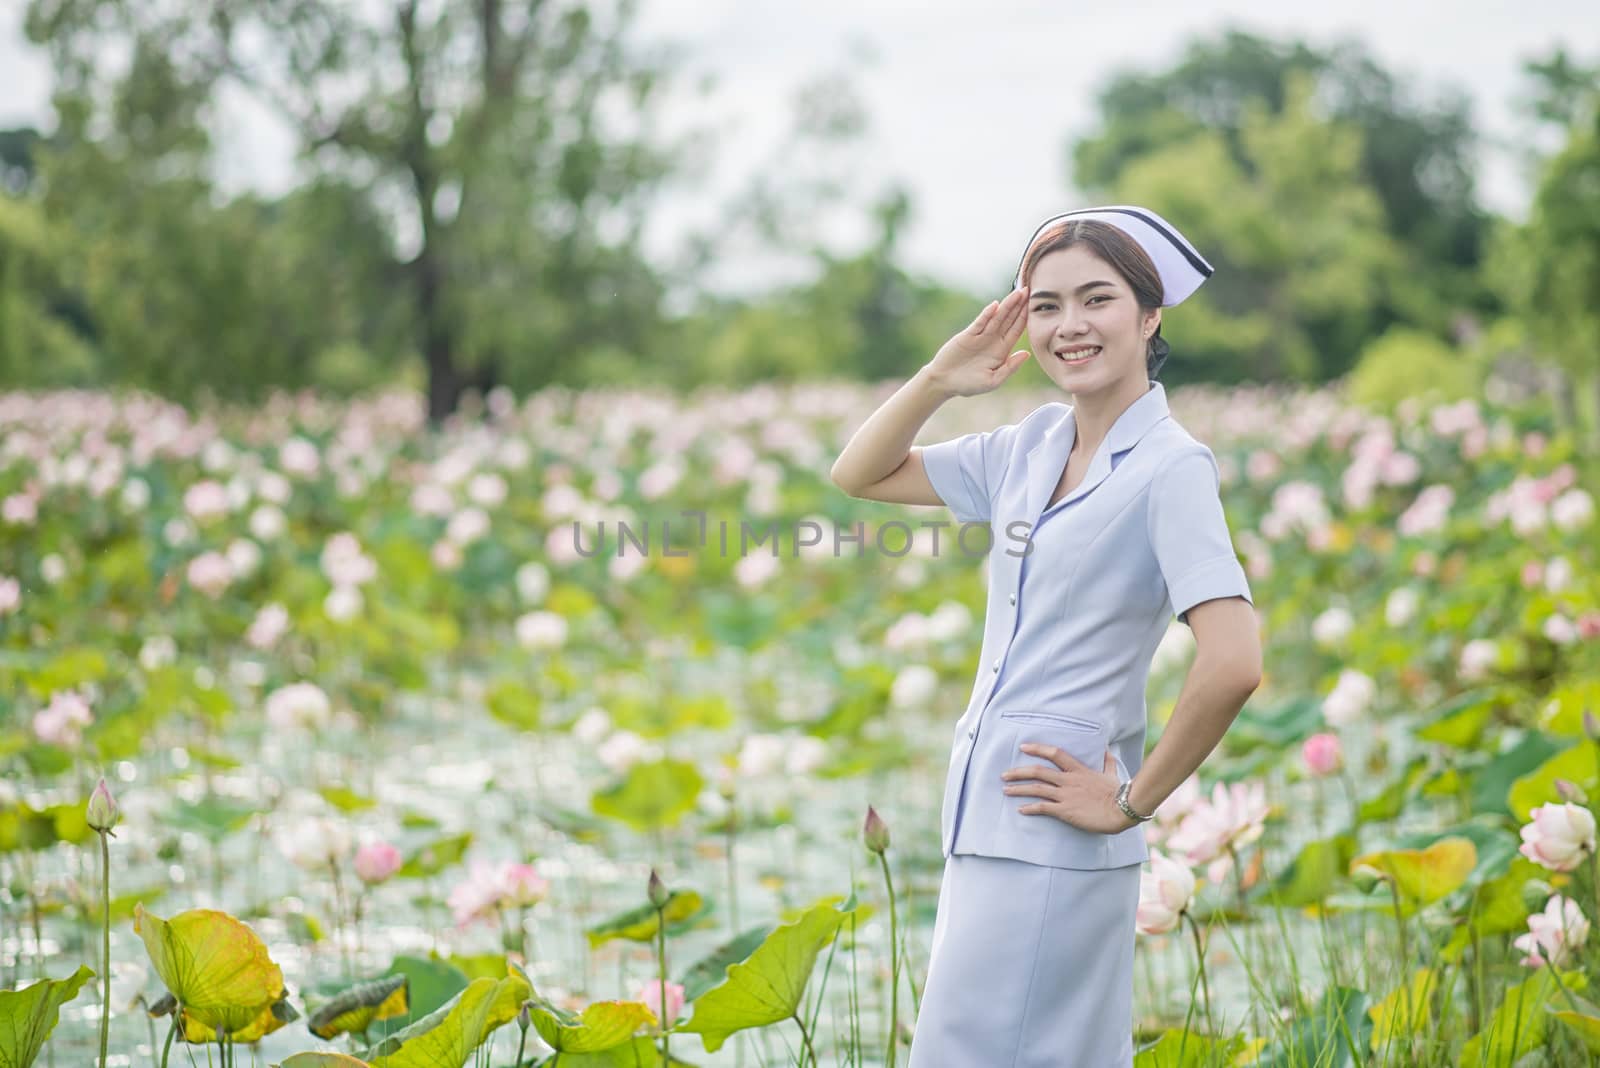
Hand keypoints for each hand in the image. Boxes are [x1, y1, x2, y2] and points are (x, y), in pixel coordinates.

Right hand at [922, 287, 1032, 397]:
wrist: (944, 382)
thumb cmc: (969, 385)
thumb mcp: (993, 381)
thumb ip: (1010, 368)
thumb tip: (1026, 354)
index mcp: (1002, 351)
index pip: (1016, 330)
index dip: (1025, 317)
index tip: (1035, 304)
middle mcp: (993, 340)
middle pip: (1009, 319)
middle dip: (1019, 305)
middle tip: (1029, 289)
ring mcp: (980, 336)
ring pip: (997, 318)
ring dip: (1007, 305)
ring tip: (1017, 292)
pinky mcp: (967, 335)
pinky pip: (980, 323)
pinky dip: (987, 314)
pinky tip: (996, 305)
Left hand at [1000, 743, 1134, 834]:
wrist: (1122, 810)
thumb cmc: (1118, 793)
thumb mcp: (1111, 774)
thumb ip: (1107, 762)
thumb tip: (1107, 750)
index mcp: (1078, 770)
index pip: (1055, 753)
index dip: (1037, 749)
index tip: (1023, 747)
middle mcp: (1068, 780)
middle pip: (1038, 771)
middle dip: (1018, 772)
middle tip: (1004, 775)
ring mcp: (1066, 795)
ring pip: (1036, 789)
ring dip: (1018, 789)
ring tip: (1005, 790)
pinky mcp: (1066, 811)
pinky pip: (1043, 808)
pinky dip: (1030, 808)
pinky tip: (1021, 809)